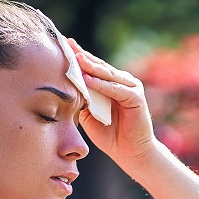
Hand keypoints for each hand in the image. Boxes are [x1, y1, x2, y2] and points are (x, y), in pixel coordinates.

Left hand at [69, 38, 157, 166]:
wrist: (130, 153)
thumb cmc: (110, 135)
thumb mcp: (89, 115)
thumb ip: (82, 100)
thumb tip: (66, 88)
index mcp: (111, 84)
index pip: (93, 67)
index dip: (79, 57)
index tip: (63, 46)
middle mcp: (122, 82)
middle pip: (99, 66)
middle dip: (83, 57)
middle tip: (67, 45)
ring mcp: (130, 88)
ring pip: (107, 75)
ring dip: (91, 67)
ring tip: (76, 60)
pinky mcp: (136, 98)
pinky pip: (116, 89)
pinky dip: (102, 85)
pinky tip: (89, 81)